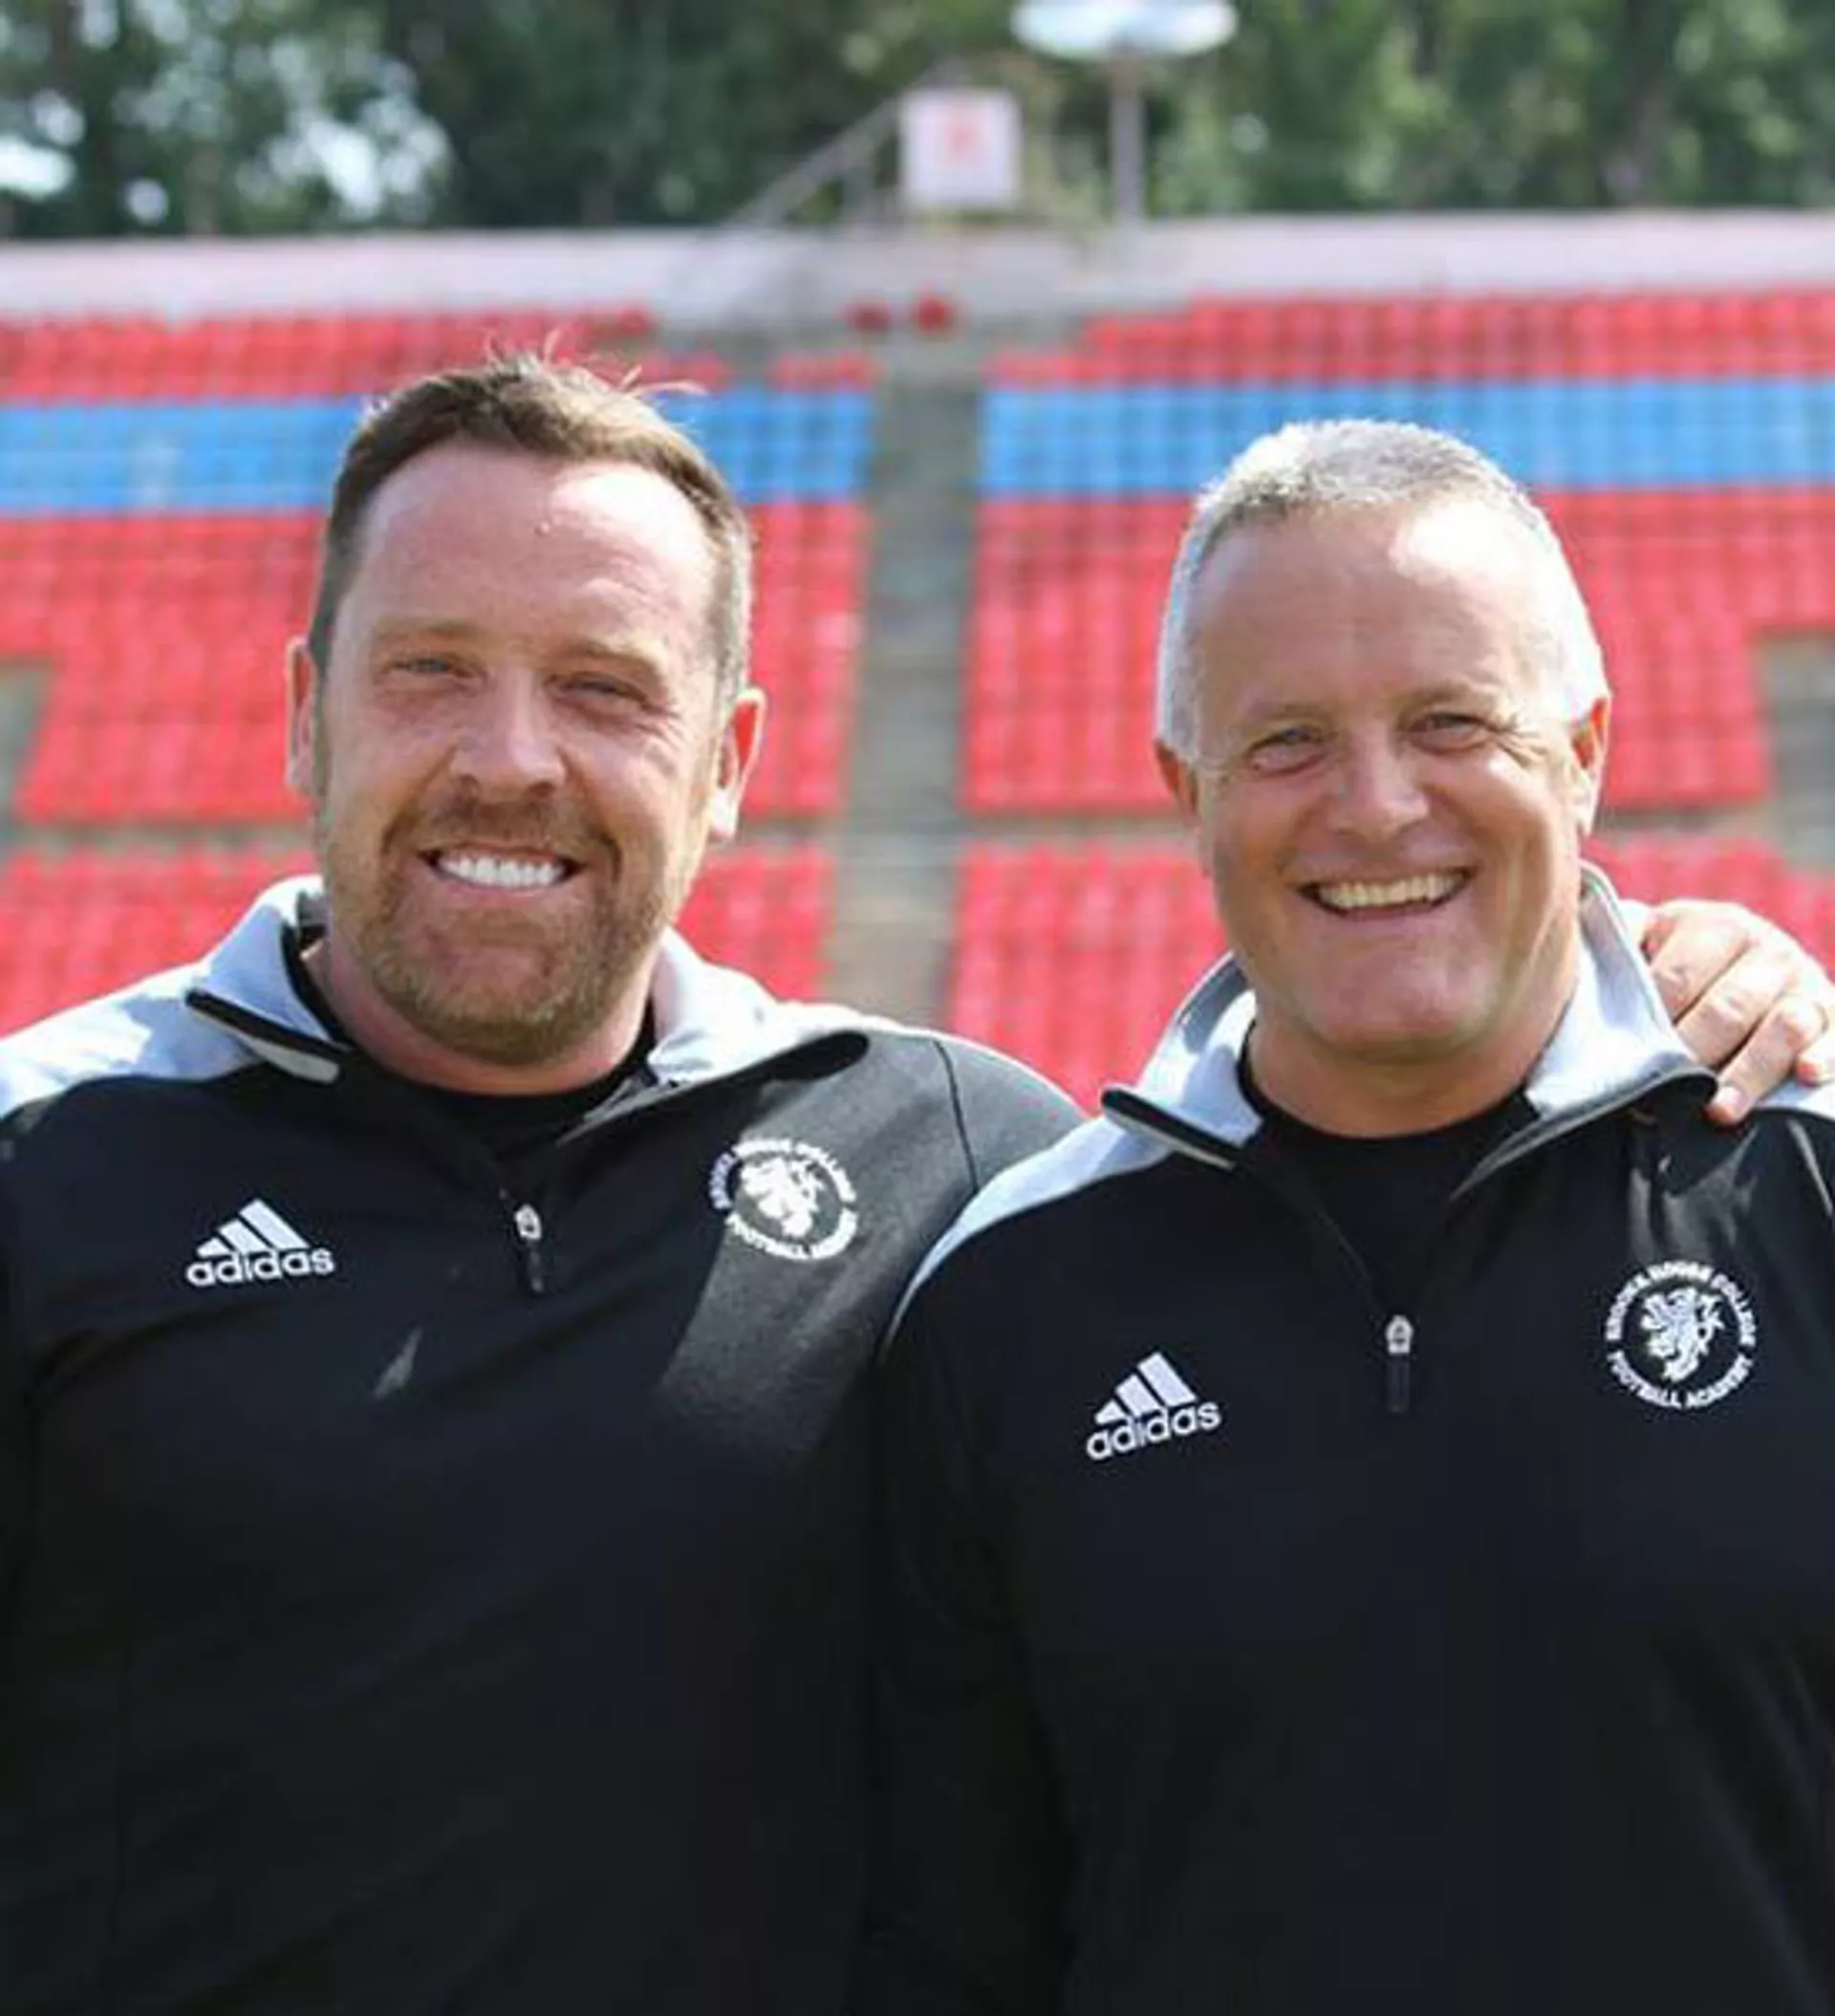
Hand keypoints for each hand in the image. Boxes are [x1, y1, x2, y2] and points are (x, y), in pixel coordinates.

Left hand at [1634, 898, 1834, 1124]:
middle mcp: (1766, 948)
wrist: (1755, 970)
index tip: (1622, 1064)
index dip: (1649, 1024)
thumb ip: (1621, 943)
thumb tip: (1568, 946)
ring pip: (1783, 1025)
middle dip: (1692, 1056)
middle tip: (1660, 1097)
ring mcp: (1805, 983)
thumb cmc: (1682, 967)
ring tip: (1717, 1112)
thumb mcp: (1654, 942)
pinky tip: (1806, 1074)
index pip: (1675, 979)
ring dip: (1749, 1071)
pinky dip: (1825, 1054)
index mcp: (1712, 925)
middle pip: (1727, 1008)